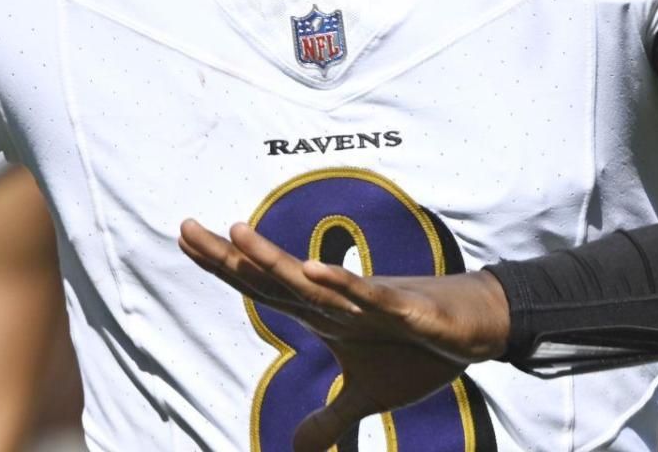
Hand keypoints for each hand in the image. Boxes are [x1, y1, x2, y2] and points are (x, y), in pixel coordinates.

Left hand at [179, 219, 510, 451]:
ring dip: (275, 259)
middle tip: (184, 227)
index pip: (263, 288)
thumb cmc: (417, 350)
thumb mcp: (368, 396)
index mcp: (323, 314)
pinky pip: (368, 295)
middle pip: (274, 278)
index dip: (224, 267)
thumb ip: (330, 417)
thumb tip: (297, 448)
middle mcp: (337, 301)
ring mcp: (368, 301)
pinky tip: (312, 267)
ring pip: (312, 281)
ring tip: (235, 234)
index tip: (186, 237)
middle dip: (229, 256)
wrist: (473, 328)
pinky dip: (341, 283)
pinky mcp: (404, 308)